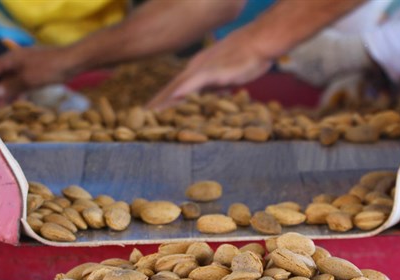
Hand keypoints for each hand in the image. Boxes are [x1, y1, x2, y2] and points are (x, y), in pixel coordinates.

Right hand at [0, 46, 78, 102]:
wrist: (73, 61)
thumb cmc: (49, 68)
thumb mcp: (27, 79)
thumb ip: (11, 86)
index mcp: (10, 58)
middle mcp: (16, 60)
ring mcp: (27, 65)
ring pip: (11, 78)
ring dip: (5, 91)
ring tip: (0, 106)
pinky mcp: (37, 71)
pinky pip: (22, 81)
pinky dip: (17, 90)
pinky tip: (18, 100)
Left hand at [147, 33, 271, 108]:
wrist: (259, 41)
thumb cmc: (247, 58)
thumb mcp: (227, 75)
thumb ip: (215, 84)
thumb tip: (211, 93)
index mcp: (197, 70)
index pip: (175, 87)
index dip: (162, 100)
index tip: (149, 113)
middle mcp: (196, 68)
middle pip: (172, 88)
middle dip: (157, 104)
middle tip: (140, 118)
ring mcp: (204, 68)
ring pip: (180, 86)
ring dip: (165, 99)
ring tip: (150, 112)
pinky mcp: (216, 70)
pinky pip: (198, 80)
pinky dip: (186, 88)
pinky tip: (177, 96)